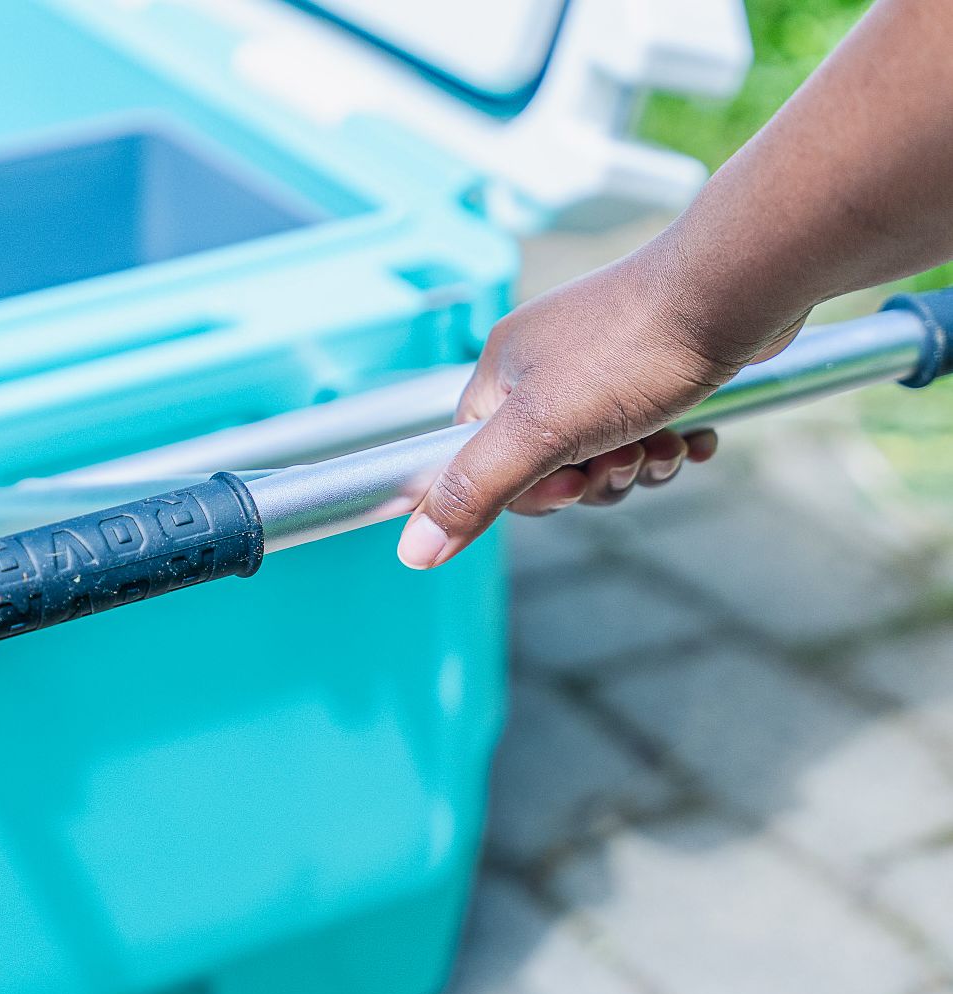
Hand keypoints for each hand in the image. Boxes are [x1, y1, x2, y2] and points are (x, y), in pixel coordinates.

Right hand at [396, 246, 805, 569]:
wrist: (735, 287)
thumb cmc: (635, 348)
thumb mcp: (543, 431)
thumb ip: (476, 490)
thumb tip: (413, 551)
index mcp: (500, 372)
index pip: (476, 459)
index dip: (522, 491)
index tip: (568, 485)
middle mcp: (542, 364)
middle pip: (543, 464)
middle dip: (592, 481)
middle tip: (624, 461)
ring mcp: (598, 363)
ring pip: (600, 453)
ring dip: (637, 465)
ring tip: (665, 443)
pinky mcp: (650, 364)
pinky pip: (644, 427)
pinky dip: (669, 443)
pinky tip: (695, 436)